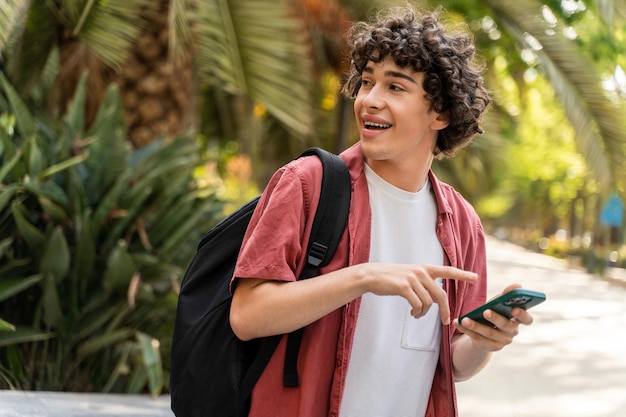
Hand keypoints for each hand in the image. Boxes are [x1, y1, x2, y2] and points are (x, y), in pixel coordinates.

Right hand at [360, 263, 476, 324]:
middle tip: (446, 321)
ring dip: (424, 313)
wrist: (372, 276)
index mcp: (425, 268)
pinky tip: (412, 313)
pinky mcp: (404, 287)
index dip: (462, 275)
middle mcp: (421, 272)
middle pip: (441, 295)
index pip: (448, 271)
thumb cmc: (391, 278)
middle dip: (445, 311)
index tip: (475, 277)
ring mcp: (413, 279)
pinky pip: (417, 305)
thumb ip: (424, 283)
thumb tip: (434, 300)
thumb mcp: (410, 275)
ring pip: (428, 303)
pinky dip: (417, 312)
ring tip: (416, 314)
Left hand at [452, 283, 533, 351]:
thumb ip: (506, 295)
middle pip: (506, 326)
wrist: (485, 333)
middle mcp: (513, 331)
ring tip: (464, 319)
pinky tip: (458, 323)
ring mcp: (503, 341)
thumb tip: (517, 285)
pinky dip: (467, 330)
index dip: (522, 315)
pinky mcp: (491, 347)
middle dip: (496, 318)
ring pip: (489, 333)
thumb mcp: (499, 303)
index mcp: (518, 320)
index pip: (527, 320)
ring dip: (476, 326)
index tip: (514, 309)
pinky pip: (478, 339)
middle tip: (486, 312)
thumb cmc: (495, 313)